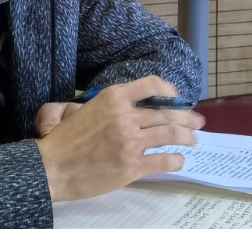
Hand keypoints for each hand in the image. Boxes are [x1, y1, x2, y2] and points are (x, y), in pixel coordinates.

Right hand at [36, 75, 203, 202]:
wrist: (53, 167)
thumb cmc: (66, 140)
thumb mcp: (87, 109)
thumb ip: (113, 107)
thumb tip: (136, 109)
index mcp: (114, 98)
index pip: (151, 85)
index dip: (170, 91)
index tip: (177, 98)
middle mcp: (125, 116)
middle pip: (166, 113)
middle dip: (187, 118)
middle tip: (198, 122)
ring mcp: (130, 141)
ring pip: (169, 135)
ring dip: (186, 137)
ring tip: (193, 140)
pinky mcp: (132, 166)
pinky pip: (163, 160)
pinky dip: (176, 159)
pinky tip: (179, 160)